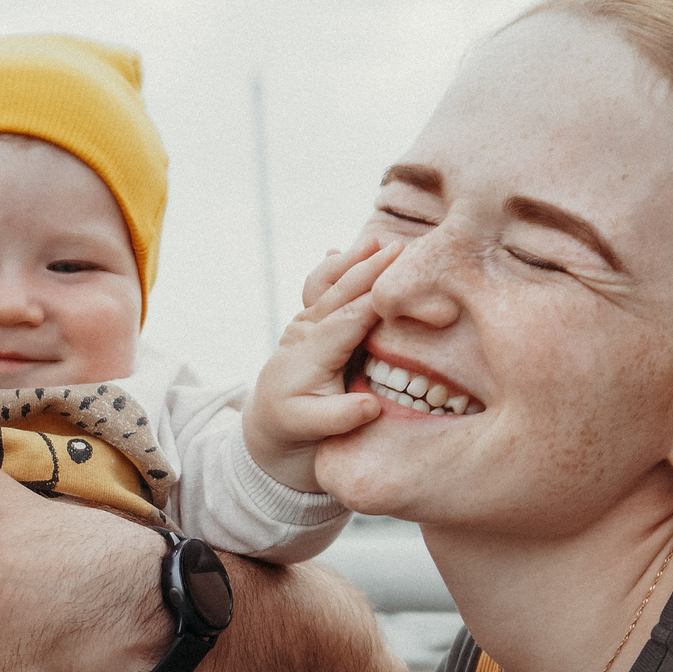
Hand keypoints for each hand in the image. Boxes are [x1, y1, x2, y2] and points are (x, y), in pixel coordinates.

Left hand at [242, 238, 397, 493]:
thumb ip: (340, 417)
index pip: (350, 319)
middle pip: (341, 293)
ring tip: (376, 241)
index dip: (377, 300)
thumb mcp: (313, 430)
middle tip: (402, 248)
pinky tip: (340, 250)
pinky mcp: (309, 321)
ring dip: (353, 261)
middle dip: (370, 269)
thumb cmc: (295, 428)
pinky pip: (320, 288)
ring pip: (328, 284)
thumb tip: (370, 405)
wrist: (267, 423)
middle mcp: (305, 331)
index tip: (406, 283)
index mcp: (312, 353)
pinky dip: (333, 268)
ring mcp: (305, 322)